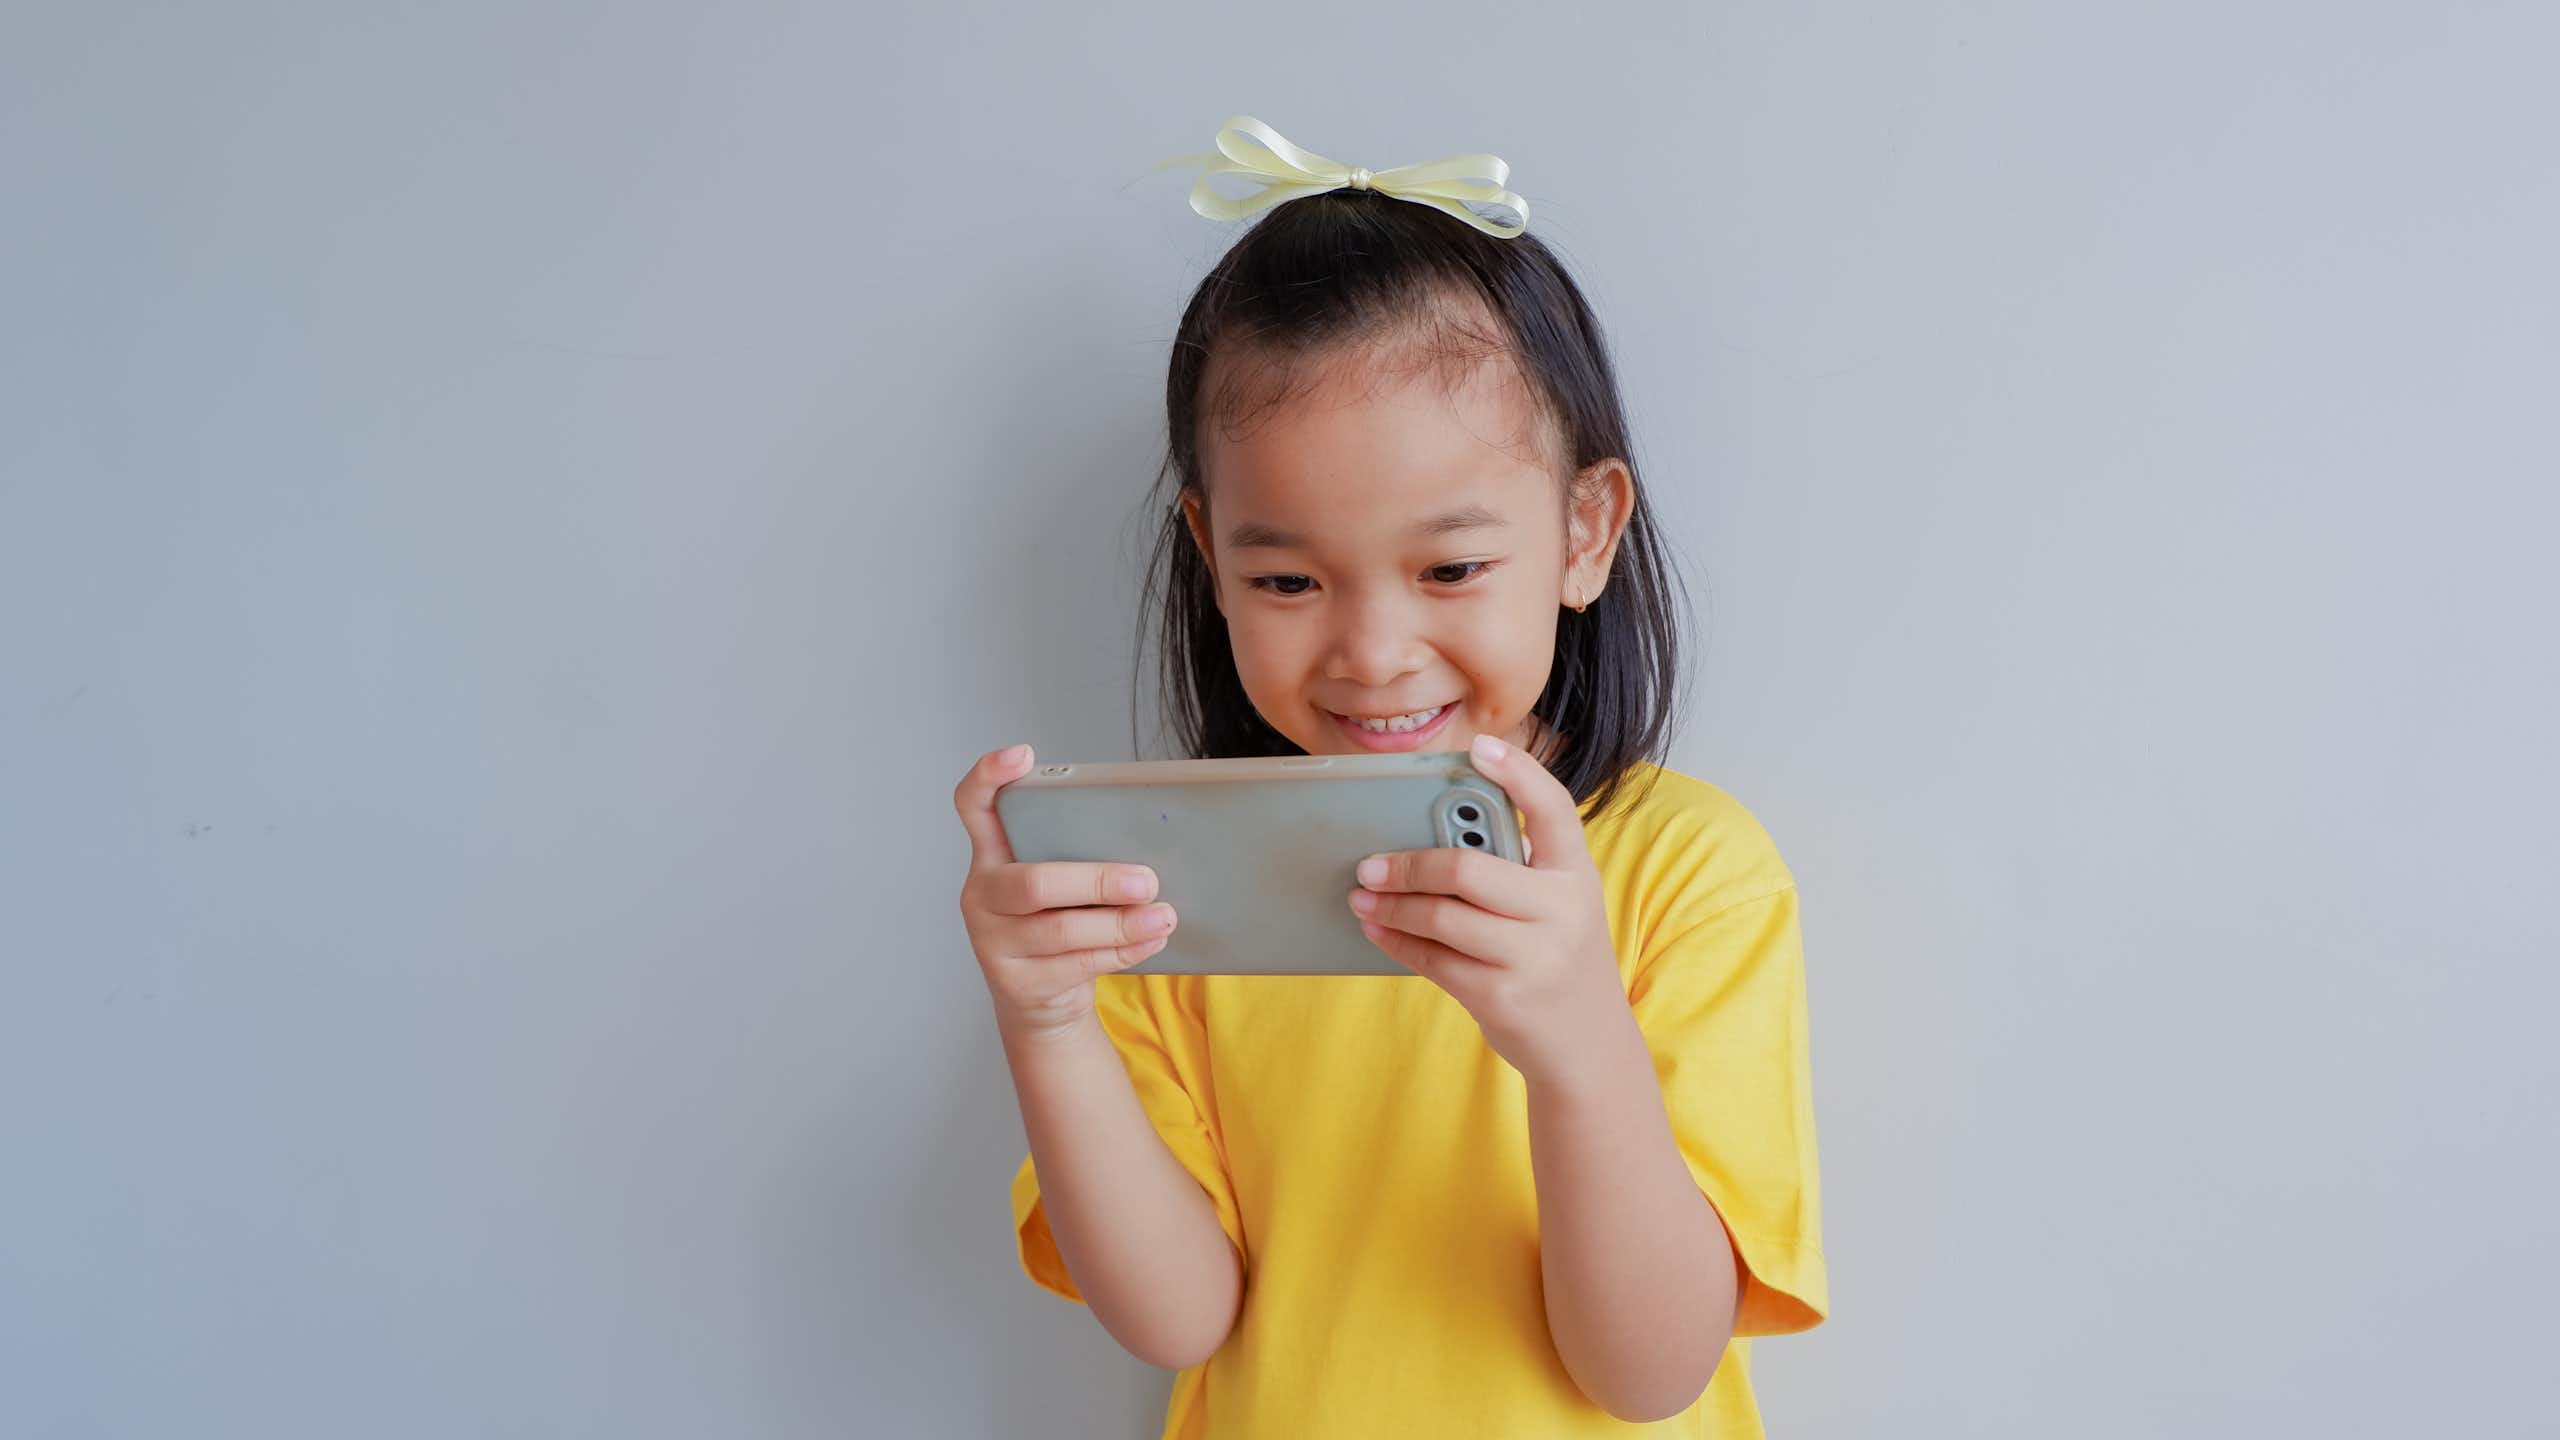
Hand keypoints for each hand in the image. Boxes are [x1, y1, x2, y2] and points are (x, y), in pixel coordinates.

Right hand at [954, 743, 1178, 1040]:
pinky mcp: (1017, 982)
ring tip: (1163, 915)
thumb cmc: (1060, 925)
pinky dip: (1122, 951)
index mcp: (992, 855)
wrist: (1043, 1004)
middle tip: (1147, 880)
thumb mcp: (1060, 886)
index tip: (1022, 754)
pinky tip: (1152, 940)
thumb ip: (1080, 856)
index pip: (974, 806)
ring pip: (1061, 931)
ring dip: (1121, 924)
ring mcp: (993, 942)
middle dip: (1097, 880)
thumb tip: (1152, 838)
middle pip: (1035, 883)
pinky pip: (1077, 964)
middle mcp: (983, 895)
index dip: (989, 777)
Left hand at [1349, 732, 1633, 1080]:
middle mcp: (1562, 910)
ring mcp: (1534, 955)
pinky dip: (1397, 940)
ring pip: (1441, 916)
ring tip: (1362, 896)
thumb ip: (1514, 869)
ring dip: (1391, 905)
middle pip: (1468, 869)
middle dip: (1408, 865)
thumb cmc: (1557, 956)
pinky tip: (1377, 928)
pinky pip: (1434, 959)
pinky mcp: (1503, 995)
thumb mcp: (1557, 905)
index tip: (1479, 747)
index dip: (1519, 773)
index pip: (1554, 808)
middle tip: (1369, 863)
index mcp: (1577, 873)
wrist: (1587, 1043)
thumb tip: (1429, 834)